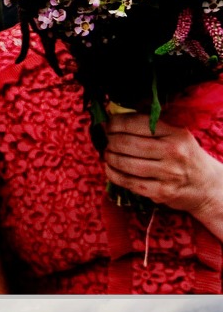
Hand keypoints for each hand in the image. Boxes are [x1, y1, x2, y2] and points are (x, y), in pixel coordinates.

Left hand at [104, 112, 222, 221]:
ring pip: (125, 164)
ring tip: (107, 154)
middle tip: (106, 141)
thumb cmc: (184, 155)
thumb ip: (151, 126)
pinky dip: (114, 175)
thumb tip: (114, 119)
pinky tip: (110, 169)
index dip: (115, 123)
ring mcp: (167, 173)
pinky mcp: (160, 192)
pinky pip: (129, 182)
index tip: (107, 124)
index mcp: (175, 133)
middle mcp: (172, 152)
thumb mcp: (176, 134)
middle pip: (127, 143)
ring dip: (110, 158)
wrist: (205, 185)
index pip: (136, 122)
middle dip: (110, 141)